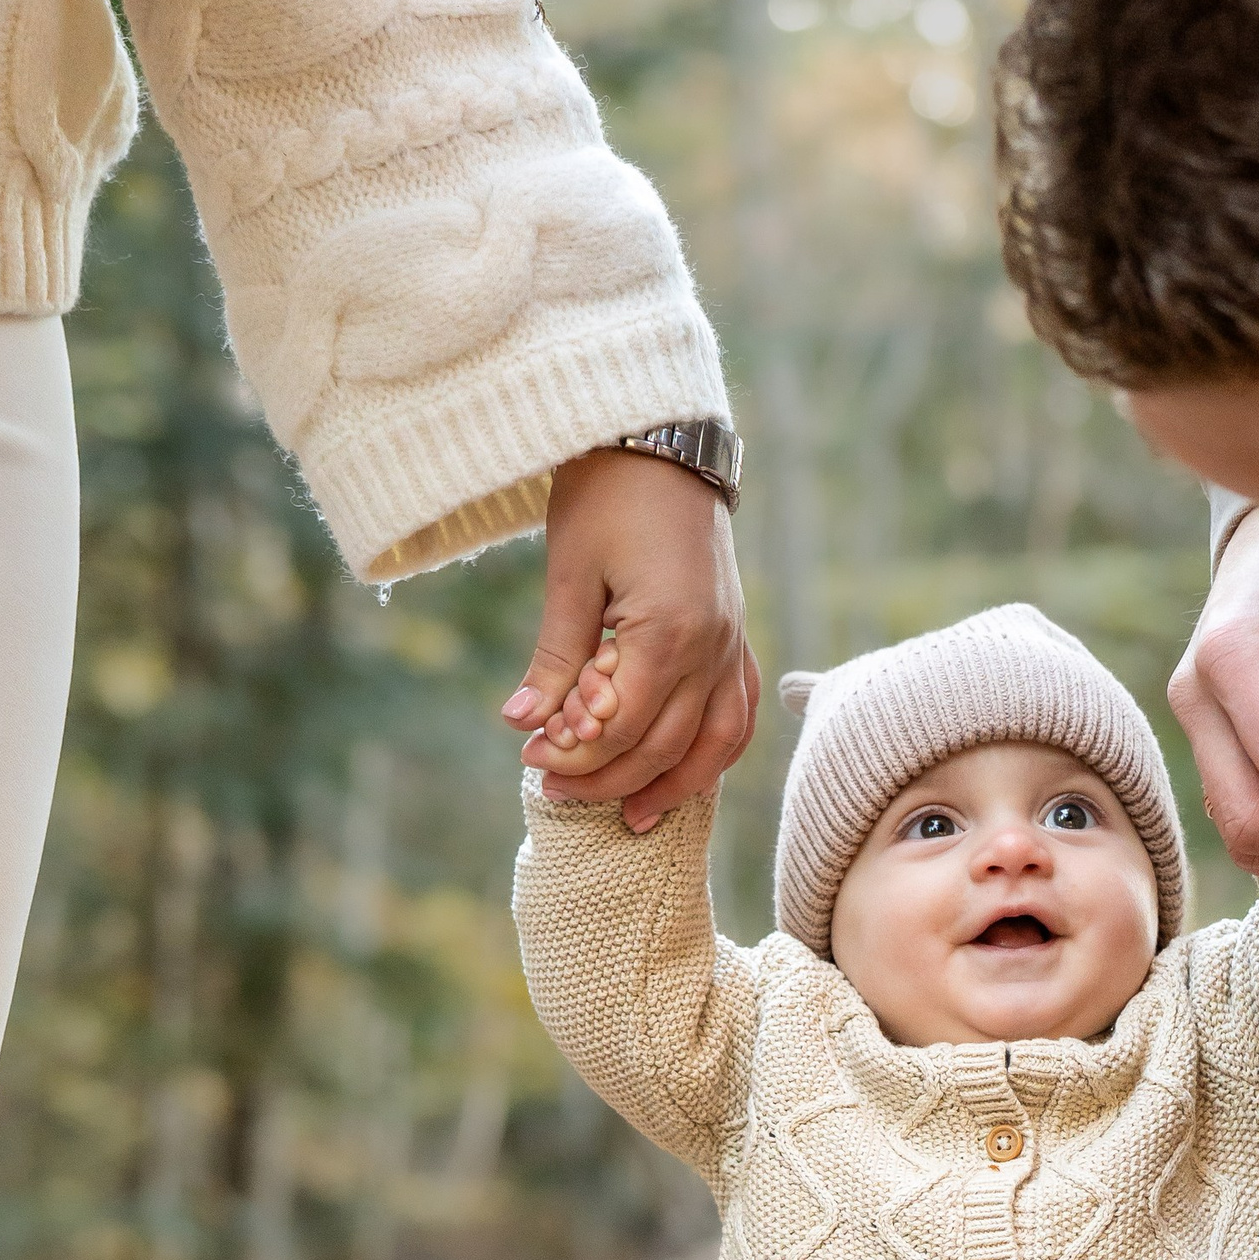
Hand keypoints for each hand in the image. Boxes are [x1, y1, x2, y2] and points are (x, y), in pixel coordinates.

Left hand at [507, 450, 758, 828]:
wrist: (663, 442)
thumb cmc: (609, 497)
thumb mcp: (569, 574)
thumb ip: (553, 657)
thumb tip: (521, 721)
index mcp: (668, 633)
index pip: (620, 727)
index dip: (572, 752)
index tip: (529, 756)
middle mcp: (712, 649)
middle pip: (663, 747)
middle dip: (605, 777)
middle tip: (551, 786)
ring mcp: (732, 646)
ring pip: (714, 746)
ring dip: (671, 787)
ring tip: (631, 817)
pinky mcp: (736, 639)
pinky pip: (737, 715)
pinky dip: (712, 754)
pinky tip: (683, 773)